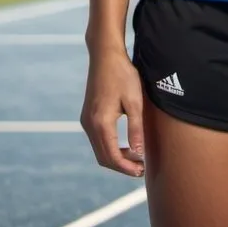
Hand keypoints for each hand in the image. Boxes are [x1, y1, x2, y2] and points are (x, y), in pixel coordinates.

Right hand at [80, 48, 146, 176]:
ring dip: (116, 157)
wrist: (105, 55)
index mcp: (101, 122)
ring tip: (135, 158)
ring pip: (99, 150)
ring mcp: (86, 120)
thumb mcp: (134, 101)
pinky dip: (110, 147)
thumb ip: (136, 129)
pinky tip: (125, 145)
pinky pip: (97, 140)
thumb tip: (139, 153)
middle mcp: (89, 124)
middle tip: (140, 168)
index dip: (126, 167)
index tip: (141, 171)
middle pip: (104, 157)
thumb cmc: (122, 75)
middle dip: (121, 166)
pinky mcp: (87, 116)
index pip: (112, 156)